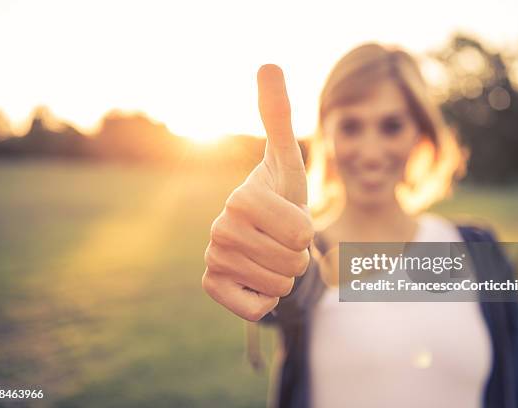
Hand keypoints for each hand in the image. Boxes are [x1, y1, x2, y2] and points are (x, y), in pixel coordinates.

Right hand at [202, 64, 312, 320]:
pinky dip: (265, 298)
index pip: (300, 233)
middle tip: (280, 239)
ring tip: (270, 254)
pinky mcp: (210, 286)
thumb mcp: (287, 159)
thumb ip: (278, 114)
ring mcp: (212, 259)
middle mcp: (218, 229)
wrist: (260, 234)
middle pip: (291, 262)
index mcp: (241, 198)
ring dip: (284, 275)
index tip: (290, 218)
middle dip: (297, 256)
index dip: (306, 230)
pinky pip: (256, 308)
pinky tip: (254, 277)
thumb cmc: (280, 195)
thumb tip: (267, 63)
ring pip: (278, 286)